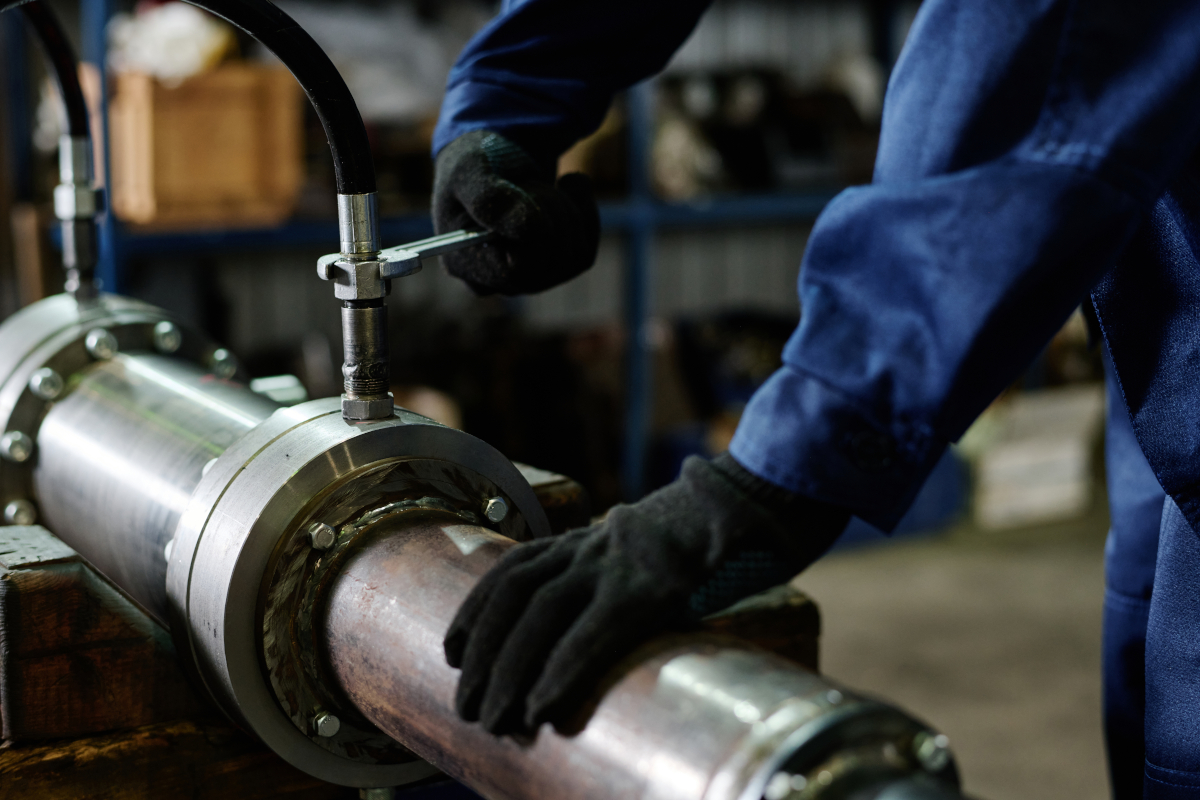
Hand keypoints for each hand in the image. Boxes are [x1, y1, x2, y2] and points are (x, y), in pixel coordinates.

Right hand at [433, 130, 599, 295]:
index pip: (518, 270)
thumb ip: (490, 198)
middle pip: (551, 263)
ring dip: (567, 210)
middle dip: (551, 210)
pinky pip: (586, 253)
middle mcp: (495, 283)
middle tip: (531, 181)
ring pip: (574, 258)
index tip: (525, 188)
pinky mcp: (553, 271)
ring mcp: (527, 281)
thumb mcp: (470, 169)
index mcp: (464, 263)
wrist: (494, 163)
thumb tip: (530, 228)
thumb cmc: (475, 166)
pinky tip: (567, 186)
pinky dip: (585, 213)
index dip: (535, 230)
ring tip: (543, 185)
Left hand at [443, 454, 849, 734]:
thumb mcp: (645, 553)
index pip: (511, 570)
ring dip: (508, 671)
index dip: (475, 611)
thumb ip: (613, 582)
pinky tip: (542, 706)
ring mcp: (618, 562)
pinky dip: (560, 672)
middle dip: (483, 656)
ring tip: (494, 718)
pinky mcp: (650, 585)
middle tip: (467, 707)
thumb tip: (587, 633)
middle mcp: (592, 546)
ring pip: (539, 614)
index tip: (452, 652)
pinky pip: (592, 631)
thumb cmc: (707, 541)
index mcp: (588, 539)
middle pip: (514, 597)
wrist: (757, 501)